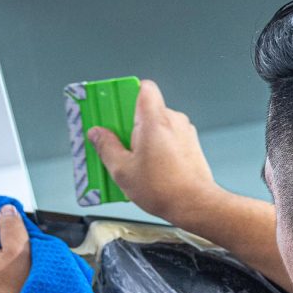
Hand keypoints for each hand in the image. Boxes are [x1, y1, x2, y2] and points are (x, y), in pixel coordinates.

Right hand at [88, 79, 219, 224]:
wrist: (195, 204)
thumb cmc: (164, 189)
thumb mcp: (122, 170)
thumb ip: (106, 147)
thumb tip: (97, 134)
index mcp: (155, 120)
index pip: (143, 87)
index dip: (125, 93)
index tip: (110, 108)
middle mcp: (173, 121)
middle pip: (145, 109)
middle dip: (127, 123)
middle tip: (113, 141)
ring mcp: (185, 133)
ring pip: (157, 125)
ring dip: (142, 138)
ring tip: (130, 161)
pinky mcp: (190, 146)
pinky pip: (168, 138)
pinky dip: (156, 147)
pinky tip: (146, 167)